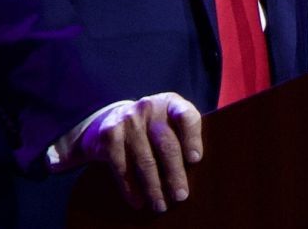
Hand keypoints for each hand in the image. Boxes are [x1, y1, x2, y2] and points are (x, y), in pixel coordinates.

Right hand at [80, 93, 202, 212]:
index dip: (192, 138)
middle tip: (180, 196)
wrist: (112, 118)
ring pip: (145, 160)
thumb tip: (197, 171)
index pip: (186, 116)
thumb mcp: (170, 120)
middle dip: (175, 174)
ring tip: (160, 205)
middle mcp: (149, 107)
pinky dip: (131, 188)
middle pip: (166, 144)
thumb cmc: (153, 126)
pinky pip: (122, 167)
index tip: (195, 160)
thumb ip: (184, 135)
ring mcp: (128, 120)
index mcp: (170, 103)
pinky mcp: (110, 135)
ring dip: (153, 187)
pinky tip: (138, 201)